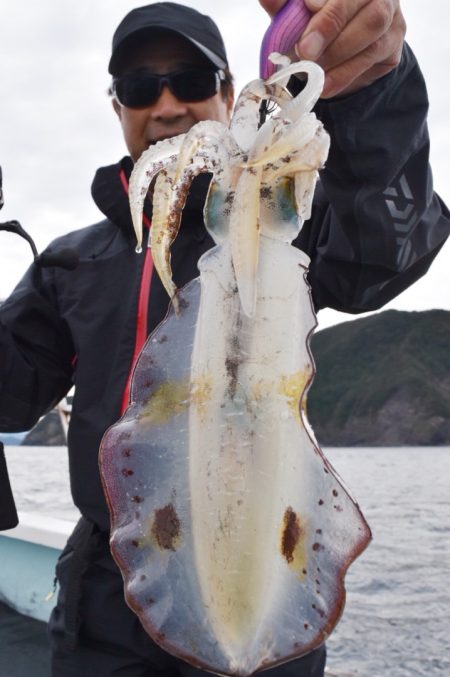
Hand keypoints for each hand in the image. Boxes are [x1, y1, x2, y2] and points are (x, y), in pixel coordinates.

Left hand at [258, 0, 405, 97]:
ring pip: (373, 28)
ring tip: (315, 72)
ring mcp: (391, 15)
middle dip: (330, 24)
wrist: (339, 58)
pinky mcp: (394, 44)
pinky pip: (374, 57)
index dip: (325, 0)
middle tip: (306, 50)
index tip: (306, 7)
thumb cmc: (316, 29)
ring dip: (338, 54)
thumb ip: (286, 7)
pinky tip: (327, 85)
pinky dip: (346, 74)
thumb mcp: (297, 17)